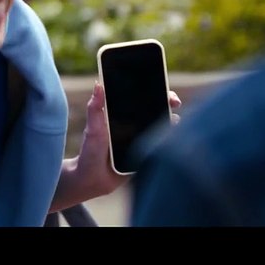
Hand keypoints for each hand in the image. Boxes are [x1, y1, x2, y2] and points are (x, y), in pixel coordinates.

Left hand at [75, 82, 182, 197]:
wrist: (93, 179)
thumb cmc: (90, 151)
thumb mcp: (93, 129)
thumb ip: (95, 108)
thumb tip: (98, 84)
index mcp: (122, 116)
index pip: (141, 100)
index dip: (153, 92)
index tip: (161, 90)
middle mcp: (134, 126)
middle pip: (155, 111)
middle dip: (168, 104)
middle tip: (173, 103)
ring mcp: (142, 140)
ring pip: (161, 129)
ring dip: (171, 123)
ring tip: (172, 120)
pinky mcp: (147, 155)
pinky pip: (161, 147)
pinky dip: (168, 143)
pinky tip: (171, 140)